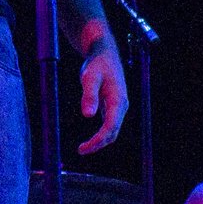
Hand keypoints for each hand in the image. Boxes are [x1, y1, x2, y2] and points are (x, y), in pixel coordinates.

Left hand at [77, 39, 127, 154]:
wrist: (104, 53)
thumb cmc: (97, 64)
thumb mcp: (89, 78)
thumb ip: (89, 96)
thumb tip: (87, 115)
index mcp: (118, 100)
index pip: (110, 127)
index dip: (98, 140)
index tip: (84, 148)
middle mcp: (121, 106)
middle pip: (113, 133)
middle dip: (99, 144)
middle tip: (81, 150)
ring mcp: (117, 107)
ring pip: (112, 130)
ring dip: (100, 141)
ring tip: (83, 148)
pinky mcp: (112, 106)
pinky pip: (109, 125)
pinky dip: (101, 134)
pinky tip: (90, 139)